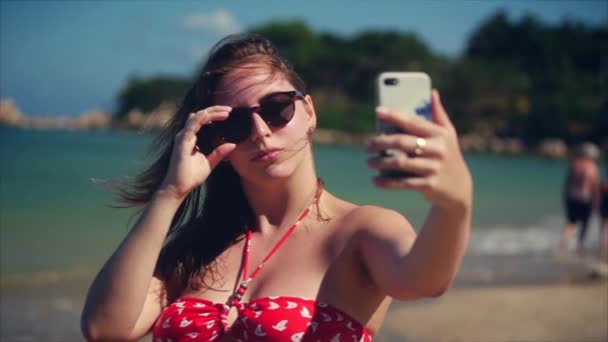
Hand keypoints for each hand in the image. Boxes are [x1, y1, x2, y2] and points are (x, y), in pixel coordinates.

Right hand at [158, 106, 235, 200]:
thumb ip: (219, 153)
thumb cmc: (191, 176)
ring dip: (212, 112)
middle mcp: (186, 135)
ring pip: (197, 116)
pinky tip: (216, 117)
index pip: (202, 120)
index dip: (215, 114)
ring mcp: (183, 136)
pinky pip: (193, 124)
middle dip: (215, 110)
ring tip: (226, 111)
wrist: (178, 188)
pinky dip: (205, 118)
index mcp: (191, 138)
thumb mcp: (210, 163)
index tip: (229, 114)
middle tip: (229, 109)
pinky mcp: (183, 140)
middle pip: (200, 115)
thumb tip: (232, 145)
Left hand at [366, 90, 472, 210]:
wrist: (458, 187)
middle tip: (367, 145)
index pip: (413, 122)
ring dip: (380, 163)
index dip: (394, 116)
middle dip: (381, 142)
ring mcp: (434, 168)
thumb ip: (438, 114)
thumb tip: (432, 92)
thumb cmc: (448, 154)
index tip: (378, 111)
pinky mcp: (429, 185)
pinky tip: (375, 180)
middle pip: (403, 142)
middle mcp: (438, 150)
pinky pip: (404, 183)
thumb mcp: (448, 134)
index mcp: (439, 134)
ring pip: (401, 163)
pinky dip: (387, 182)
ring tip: (369, 162)